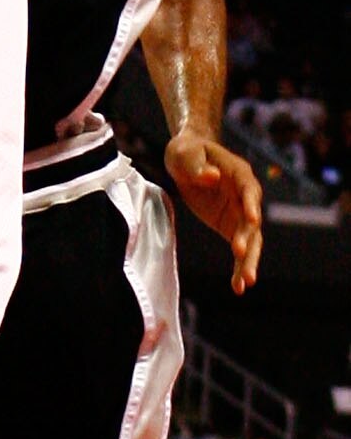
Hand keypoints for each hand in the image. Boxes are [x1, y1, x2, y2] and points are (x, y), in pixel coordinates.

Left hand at [168, 130, 263, 291]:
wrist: (187, 158)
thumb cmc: (188, 152)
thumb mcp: (186, 155)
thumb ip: (198, 167)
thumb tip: (213, 177)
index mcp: (239, 174)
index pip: (249, 190)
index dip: (252, 204)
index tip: (252, 219)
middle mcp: (246, 196)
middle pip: (253, 221)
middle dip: (250, 240)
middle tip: (243, 258)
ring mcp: (240, 213)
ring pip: (250, 241)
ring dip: (248, 262)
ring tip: (245, 283)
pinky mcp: (231, 226)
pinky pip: (239, 250)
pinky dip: (239, 267)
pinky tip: (238, 287)